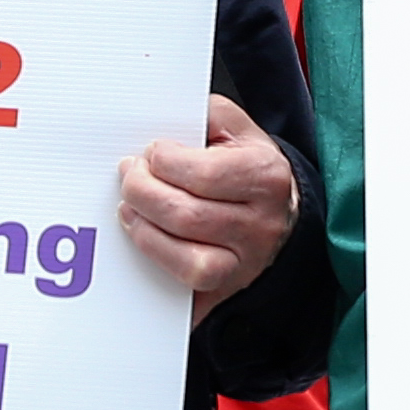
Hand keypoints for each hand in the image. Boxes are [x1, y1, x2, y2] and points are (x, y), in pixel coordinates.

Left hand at [119, 96, 297, 310]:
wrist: (281, 217)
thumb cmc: (250, 170)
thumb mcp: (238, 131)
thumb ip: (206, 115)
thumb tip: (164, 118)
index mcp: (266, 177)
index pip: (204, 174)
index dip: (164, 161)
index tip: (150, 154)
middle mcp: (260, 225)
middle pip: (186, 216)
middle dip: (142, 193)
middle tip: (129, 177)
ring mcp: (245, 265)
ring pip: (184, 259)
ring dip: (143, 231)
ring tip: (131, 209)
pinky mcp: (225, 291)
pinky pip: (186, 294)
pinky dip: (157, 270)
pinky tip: (145, 242)